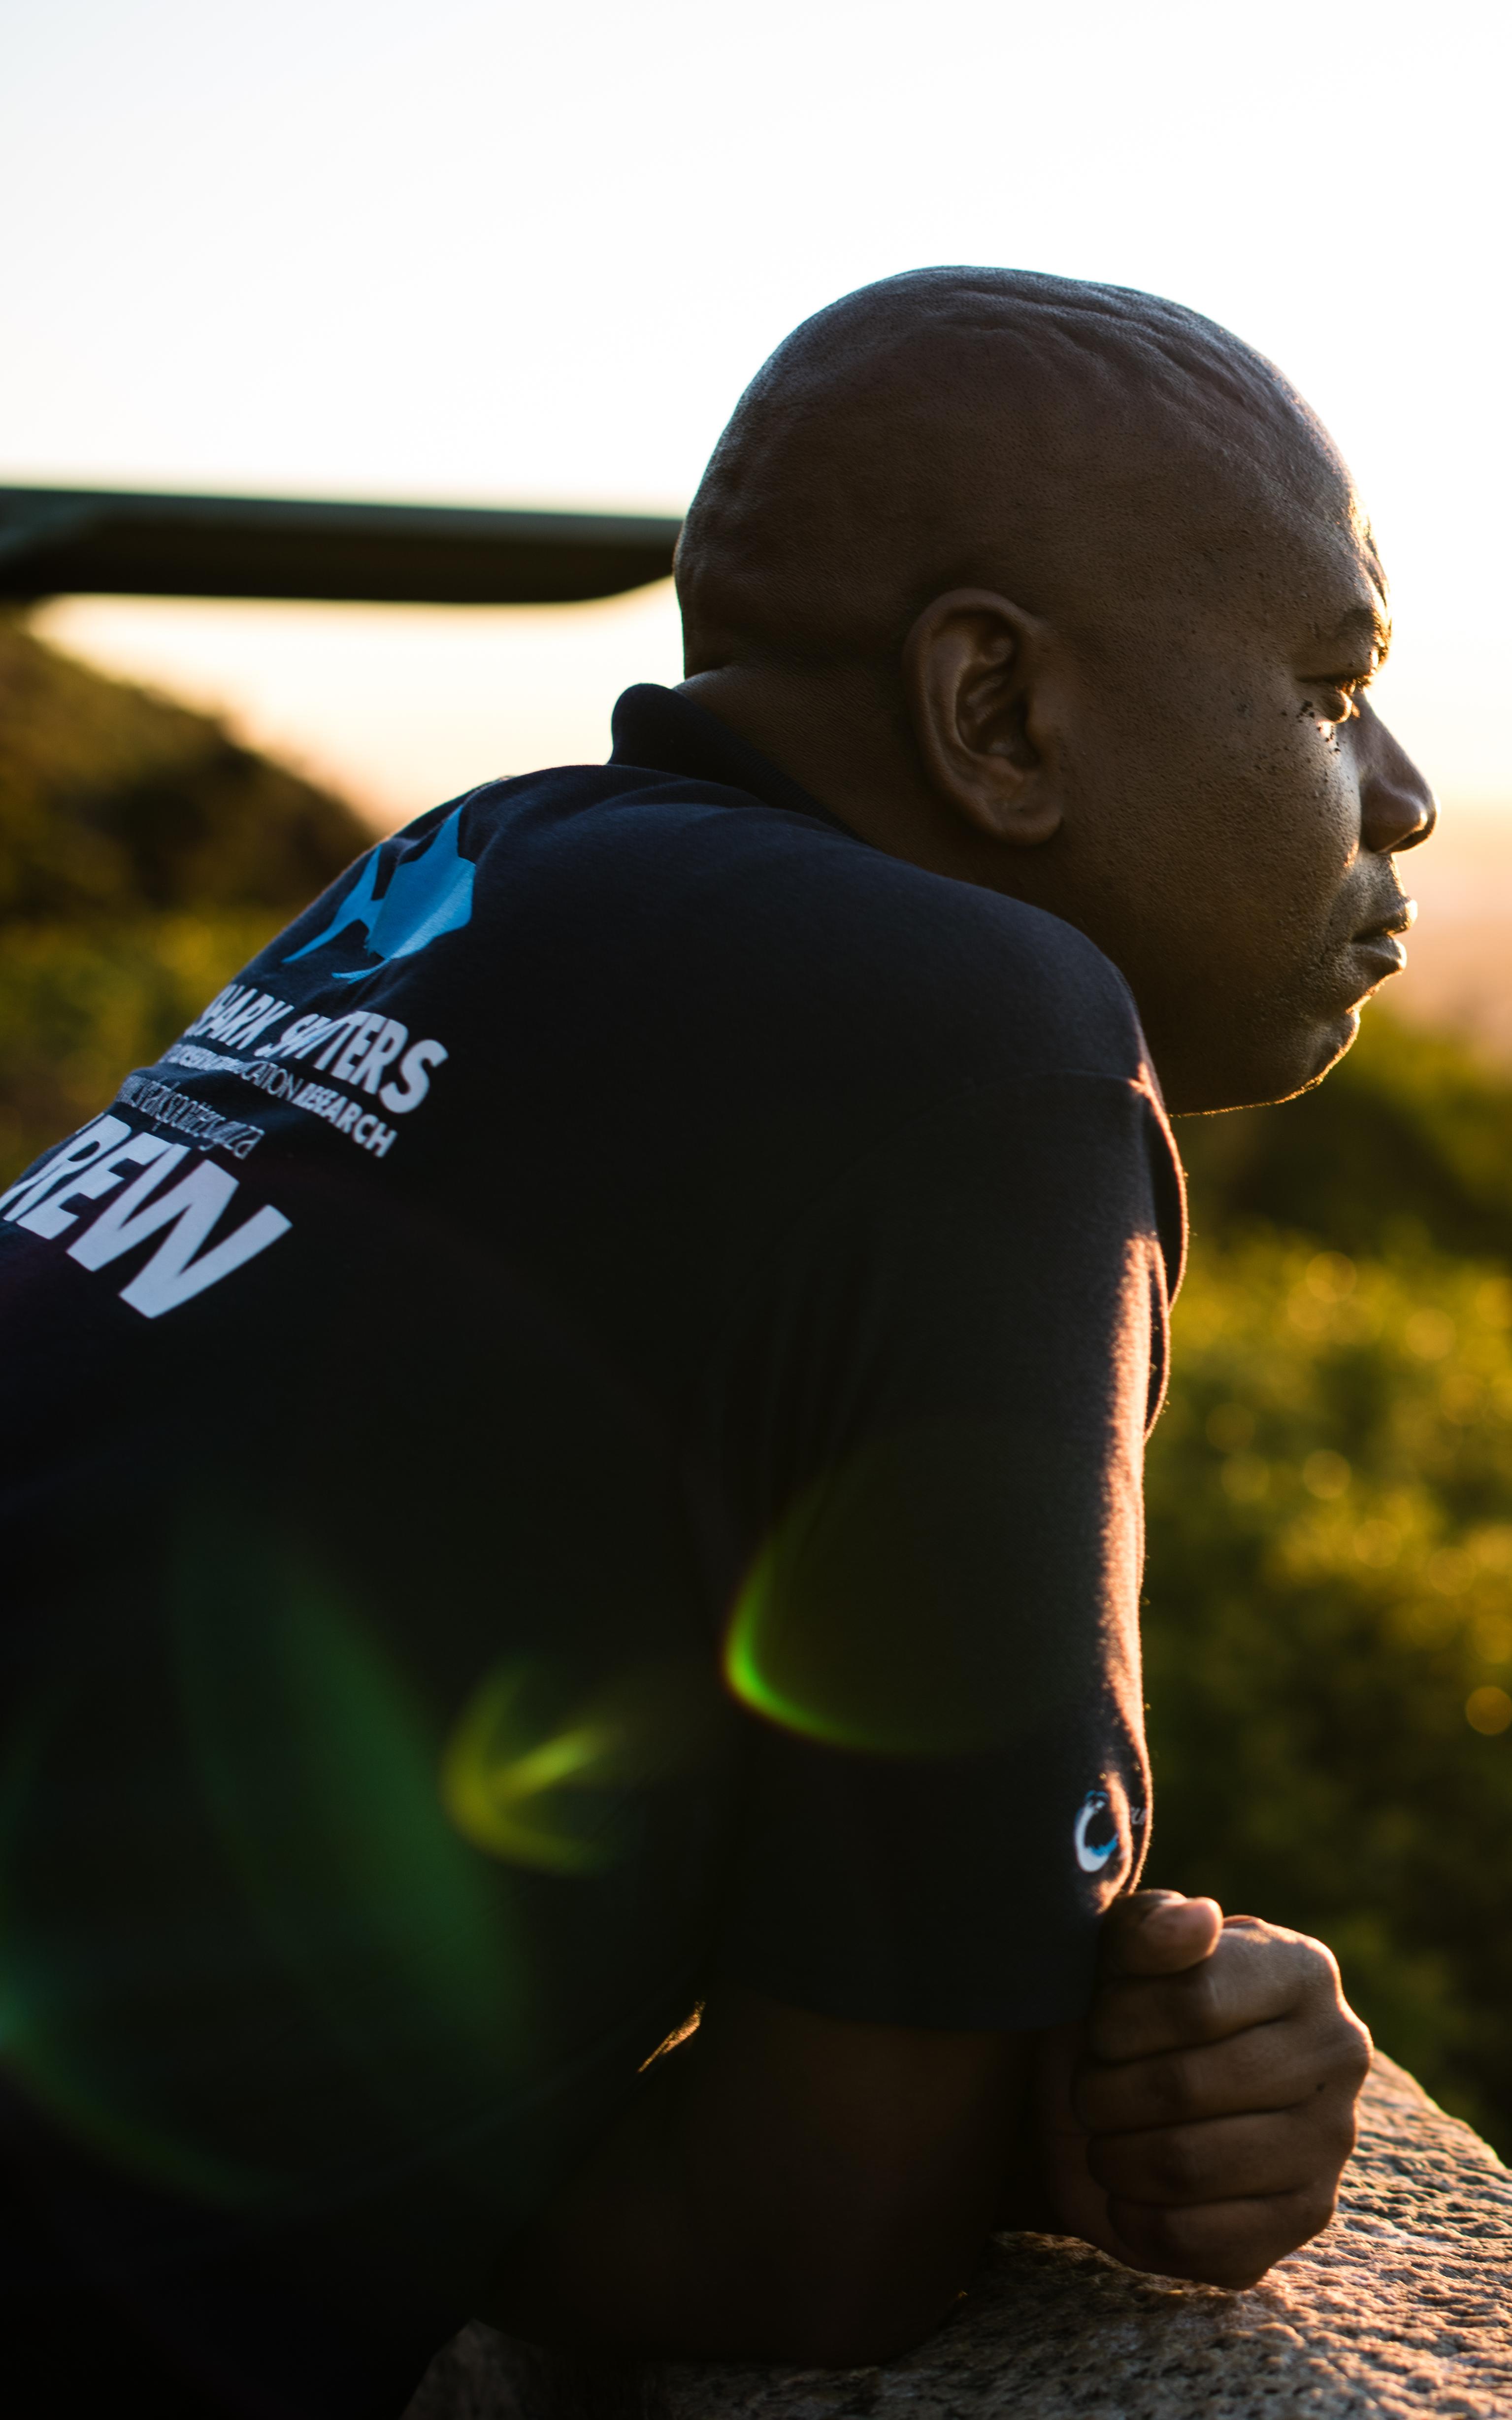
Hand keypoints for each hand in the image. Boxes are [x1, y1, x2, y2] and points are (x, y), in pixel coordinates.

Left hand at [1034, 1891, 1370, 2287]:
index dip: (1119, 2022)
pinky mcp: (1305, 2217)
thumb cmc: (1126, 2007)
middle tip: (1089, 2089)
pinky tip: (1127, 2192)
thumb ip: (1147, 1928)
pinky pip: (1201, 2239)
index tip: (1096, 2028)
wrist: (1126, 2092)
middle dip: (1105, 2093)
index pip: (1194, 2002)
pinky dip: (1137, 2218)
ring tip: (1103, 2137)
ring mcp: (1330, 2140)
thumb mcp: (1117, 1952)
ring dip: (1114, 2156)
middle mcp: (1337, 2052)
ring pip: (1188, 2165)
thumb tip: (1199, 1919)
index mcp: (1302, 1969)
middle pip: (1185, 2087)